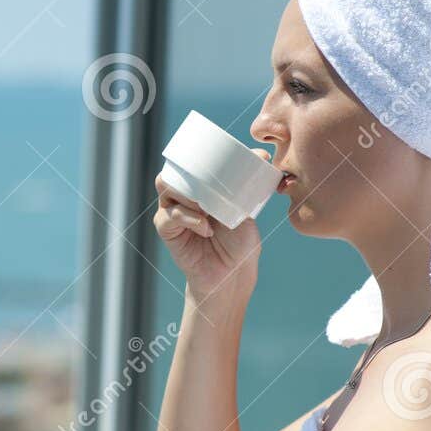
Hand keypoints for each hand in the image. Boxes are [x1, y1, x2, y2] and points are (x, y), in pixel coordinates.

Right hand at [154, 161, 263, 310]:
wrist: (232, 275)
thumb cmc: (239, 243)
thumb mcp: (245, 209)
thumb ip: (246, 187)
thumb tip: (263, 156)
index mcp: (198, 190)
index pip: (189, 165)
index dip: (197, 157)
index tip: (220, 155)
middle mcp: (182, 198)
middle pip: (173, 172)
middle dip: (190, 172)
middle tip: (212, 182)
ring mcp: (172, 213)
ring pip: (167, 189)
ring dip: (188, 194)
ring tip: (208, 206)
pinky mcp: (168, 231)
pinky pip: (169, 216)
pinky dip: (189, 218)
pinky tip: (205, 227)